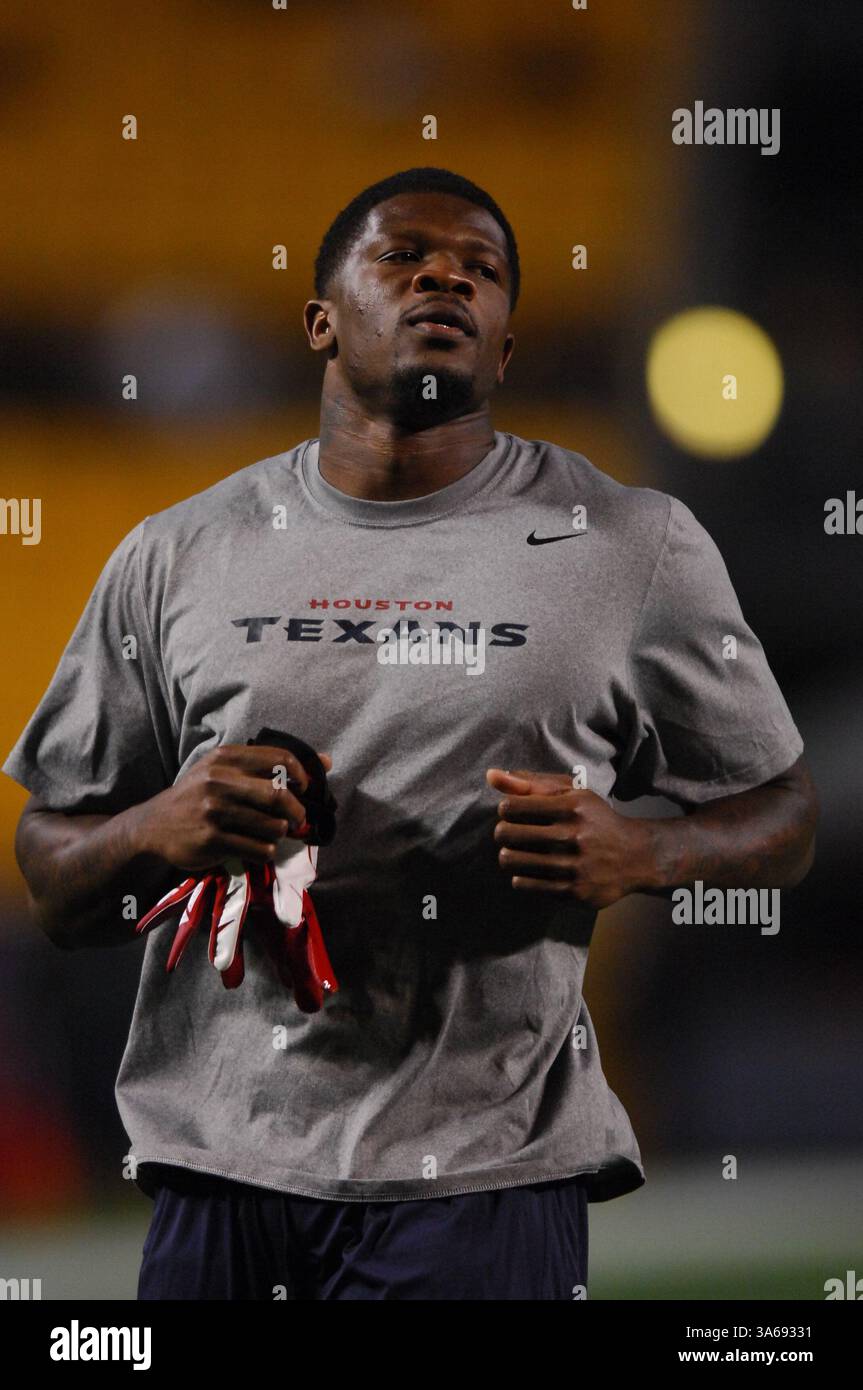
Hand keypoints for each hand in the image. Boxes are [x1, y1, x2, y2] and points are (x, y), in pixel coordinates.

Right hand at [134, 744, 332, 873]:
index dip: (302, 775)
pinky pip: (258, 849)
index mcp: (225, 758)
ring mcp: (214, 812)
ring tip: (271, 833)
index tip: (305, 788)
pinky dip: (265, 850)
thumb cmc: (197, 794)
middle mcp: (219, 781)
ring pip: (272, 826)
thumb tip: (326, 761)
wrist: (154, 825)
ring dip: (279, 834)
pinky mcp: (212, 840)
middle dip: (297, 811)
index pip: (279, 758)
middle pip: (279, 795)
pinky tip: (257, 846)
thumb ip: (268, 764)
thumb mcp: (223, 770)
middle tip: (298, 820)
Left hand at [486, 767, 653, 908]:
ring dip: (508, 856)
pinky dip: (520, 878)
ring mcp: (574, 866)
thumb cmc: (596, 820)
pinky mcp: (574, 891)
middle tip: (509, 834)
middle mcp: (573, 835)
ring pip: (513, 861)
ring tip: (514, 852)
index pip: (513, 806)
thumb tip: (491, 775)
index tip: (512, 813)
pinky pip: (527, 885)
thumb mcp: (572, 793)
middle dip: (501, 832)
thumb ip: (531, 783)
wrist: (635, 856)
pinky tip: (526, 871)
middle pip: (508, 834)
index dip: (506, 810)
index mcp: (572, 806)